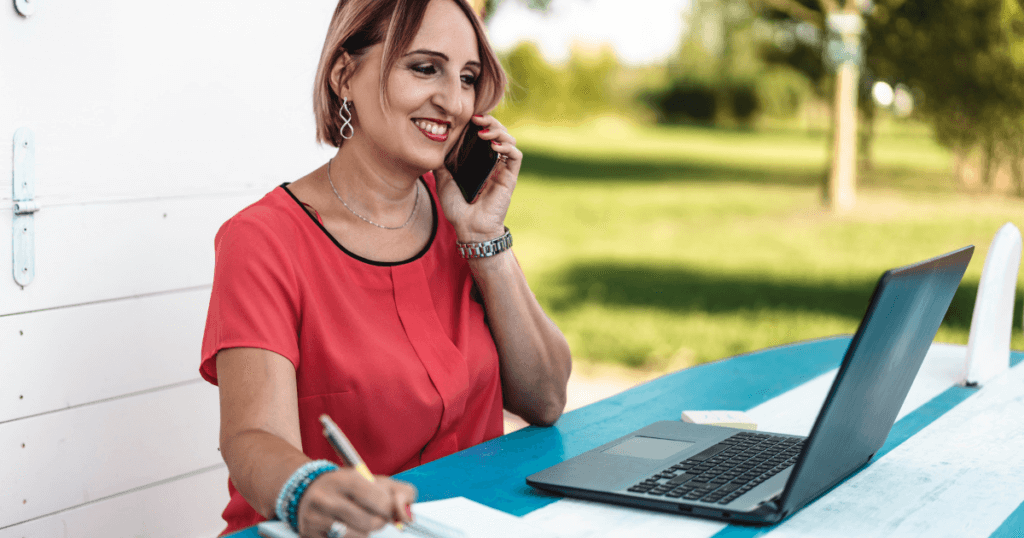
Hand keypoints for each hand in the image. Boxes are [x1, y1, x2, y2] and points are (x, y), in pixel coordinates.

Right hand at [296, 469, 415, 537]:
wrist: (306, 489)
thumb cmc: (346, 486)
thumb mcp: (374, 480)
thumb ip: (401, 492)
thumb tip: (407, 517)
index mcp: (344, 480)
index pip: (378, 500)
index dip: (388, 508)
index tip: (387, 508)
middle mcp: (326, 499)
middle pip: (369, 523)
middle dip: (379, 522)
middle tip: (374, 516)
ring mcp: (315, 520)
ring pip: (357, 537)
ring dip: (364, 532)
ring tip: (357, 521)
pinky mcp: (309, 536)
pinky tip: (344, 528)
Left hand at [435, 114, 521, 243]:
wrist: (469, 228)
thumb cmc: (458, 209)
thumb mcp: (443, 182)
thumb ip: (441, 165)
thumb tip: (433, 149)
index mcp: (479, 162)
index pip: (484, 134)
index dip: (480, 123)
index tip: (468, 117)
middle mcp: (493, 163)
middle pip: (499, 133)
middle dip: (490, 122)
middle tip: (476, 118)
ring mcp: (502, 169)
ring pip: (509, 140)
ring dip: (499, 130)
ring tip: (483, 131)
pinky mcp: (510, 177)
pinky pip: (515, 156)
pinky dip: (507, 146)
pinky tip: (494, 145)